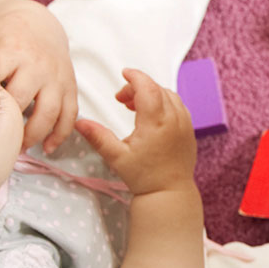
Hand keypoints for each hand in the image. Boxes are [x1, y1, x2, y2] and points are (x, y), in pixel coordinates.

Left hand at [0, 0, 78, 154]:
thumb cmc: (4, 38)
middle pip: (22, 100)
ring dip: (34, 135)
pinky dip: (60, 135)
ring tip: (17, 149)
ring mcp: (57, 77)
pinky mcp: (71, 86)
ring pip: (49, 112)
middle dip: (7, 123)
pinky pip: (69, 114)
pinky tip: (46, 148)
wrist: (39, 25)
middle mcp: (38, 65)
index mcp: (13, 51)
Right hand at [73, 69, 198, 195]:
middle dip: (138, 86)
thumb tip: (79, 122)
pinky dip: (164, 102)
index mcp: (156, 122)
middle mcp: (173, 119)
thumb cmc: (143, 176)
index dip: (135, 77)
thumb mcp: (116, 157)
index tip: (124, 74)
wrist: (169, 193)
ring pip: (169, 95)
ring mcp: (185, 124)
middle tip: (121, 99)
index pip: (147, 88)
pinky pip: (179, 106)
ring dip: (152, 93)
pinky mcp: (189, 130)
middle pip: (157, 89)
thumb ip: (98, 137)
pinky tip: (151, 114)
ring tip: (133, 106)